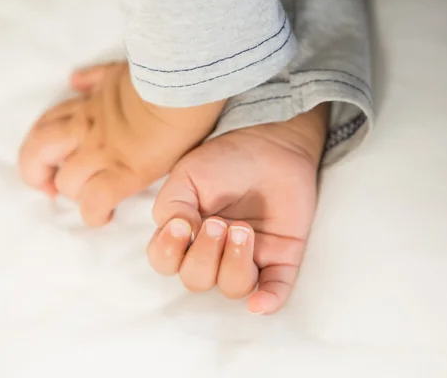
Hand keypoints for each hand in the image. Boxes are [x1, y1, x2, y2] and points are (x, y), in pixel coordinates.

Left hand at [18, 62, 224, 225]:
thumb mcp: (119, 70)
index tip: (50, 162)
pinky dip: (96, 214)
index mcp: (85, 107)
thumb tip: (74, 81)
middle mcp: (86, 130)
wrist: (182, 83)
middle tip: (50, 187)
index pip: (46, 126)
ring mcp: (103, 153)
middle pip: (37, 154)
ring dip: (74, 194)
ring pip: (66, 182)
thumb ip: (96, 77)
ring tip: (89, 200)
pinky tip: (105, 217)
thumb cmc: (160, 74)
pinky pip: (96, 202)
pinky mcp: (125, 173)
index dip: (39, 147)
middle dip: (37, 174)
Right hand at [146, 104, 328, 313]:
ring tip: (244, 229)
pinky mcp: (281, 257)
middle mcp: (213, 252)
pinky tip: (259, 303)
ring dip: (233, 263)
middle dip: (204, 255)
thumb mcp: (189, 174)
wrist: (273, 143)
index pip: (165, 262)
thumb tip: (180, 236)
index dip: (168, 252)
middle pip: (196, 280)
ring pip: (232, 287)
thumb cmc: (227, 158)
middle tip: (218, 223)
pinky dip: (268, 301)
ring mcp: (248, 257)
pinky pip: (275, 290)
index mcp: (186, 234)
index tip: (181, 225)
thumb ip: (173, 205)